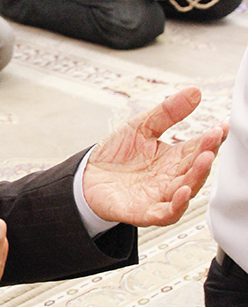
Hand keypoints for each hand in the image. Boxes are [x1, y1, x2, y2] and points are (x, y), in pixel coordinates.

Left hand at [82, 87, 226, 227]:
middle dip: (206, 154)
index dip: (211, 138)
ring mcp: (159, 196)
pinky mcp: (144, 212)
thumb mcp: (141, 126)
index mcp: (173, 158)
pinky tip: (183, 192)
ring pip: (186, 190)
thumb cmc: (115, 154)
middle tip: (213, 139)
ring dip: (197, 177)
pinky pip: (166, 213)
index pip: (198, 147)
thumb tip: (195, 92)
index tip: (221, 127)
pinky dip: (176, 205)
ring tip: (204, 160)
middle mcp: (170, 178)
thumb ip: (167, 111)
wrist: (86, 176)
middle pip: (195, 168)